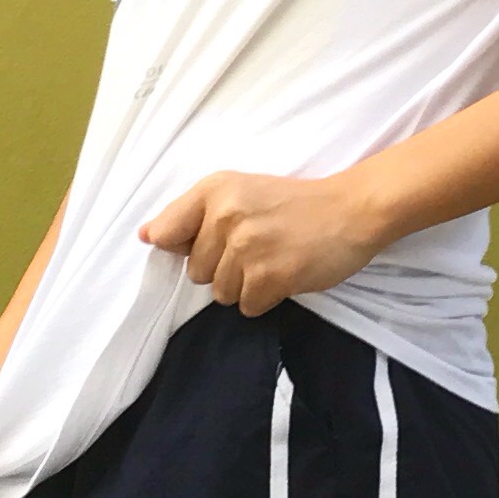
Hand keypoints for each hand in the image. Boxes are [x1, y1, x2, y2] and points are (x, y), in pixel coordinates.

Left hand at [138, 170, 380, 315]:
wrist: (351, 210)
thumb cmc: (294, 203)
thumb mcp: (240, 192)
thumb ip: (192, 213)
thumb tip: (147, 237)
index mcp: (214, 190)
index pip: (166, 233)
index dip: (185, 247)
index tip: (213, 243)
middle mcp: (225, 215)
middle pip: (195, 272)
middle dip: (223, 268)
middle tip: (259, 246)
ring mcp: (247, 247)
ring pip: (220, 293)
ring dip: (246, 285)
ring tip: (274, 258)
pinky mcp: (269, 277)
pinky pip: (246, 306)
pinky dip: (265, 298)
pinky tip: (285, 273)